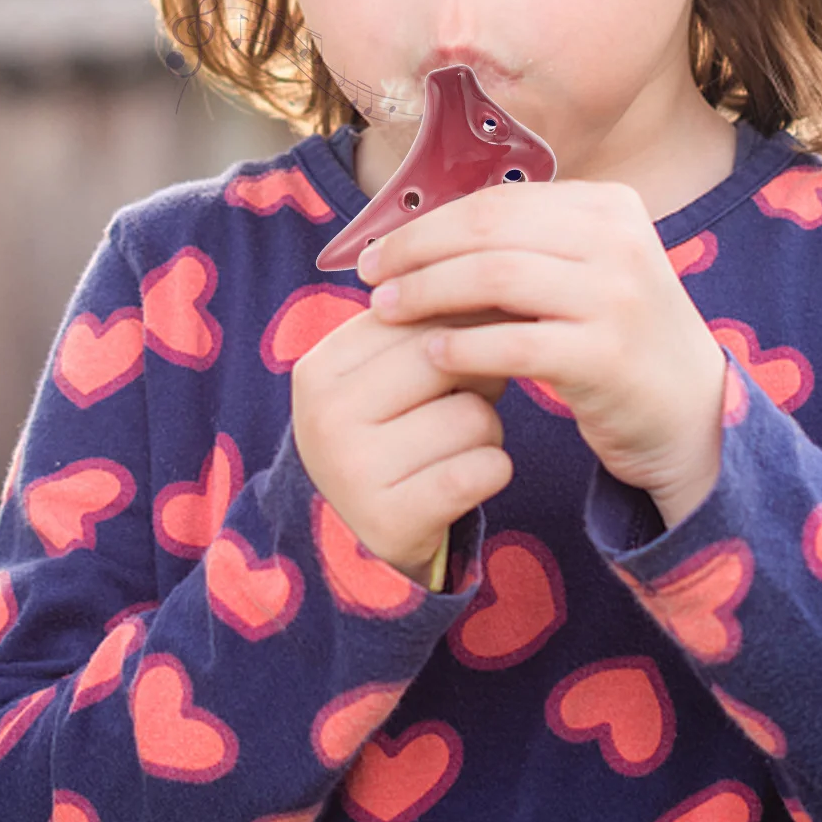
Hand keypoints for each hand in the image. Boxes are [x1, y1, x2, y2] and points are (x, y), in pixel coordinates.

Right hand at [291, 307, 512, 581]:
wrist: (359, 536)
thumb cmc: (392, 430)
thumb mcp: (390, 372)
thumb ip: (429, 323)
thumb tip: (501, 285)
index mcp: (320, 366)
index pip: (417, 312)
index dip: (464, 322)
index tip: (476, 340)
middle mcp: (325, 417)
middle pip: (447, 357)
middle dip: (478, 374)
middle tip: (465, 398)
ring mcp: (353, 472)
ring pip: (475, 416)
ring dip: (487, 429)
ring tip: (456, 444)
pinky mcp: (393, 522)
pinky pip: (484, 469)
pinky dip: (493, 469)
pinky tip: (466, 478)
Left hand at [358, 180, 726, 528]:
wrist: (691, 412)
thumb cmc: (614, 336)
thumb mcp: (584, 270)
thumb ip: (524, 244)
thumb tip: (420, 234)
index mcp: (609, 205)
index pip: (498, 200)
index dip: (431, 222)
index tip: (382, 249)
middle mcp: (619, 239)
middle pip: (490, 229)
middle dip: (418, 250)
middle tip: (371, 277)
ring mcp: (618, 296)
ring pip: (496, 277)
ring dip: (429, 293)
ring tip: (389, 312)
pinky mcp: (609, 356)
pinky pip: (515, 343)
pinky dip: (464, 346)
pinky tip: (432, 355)